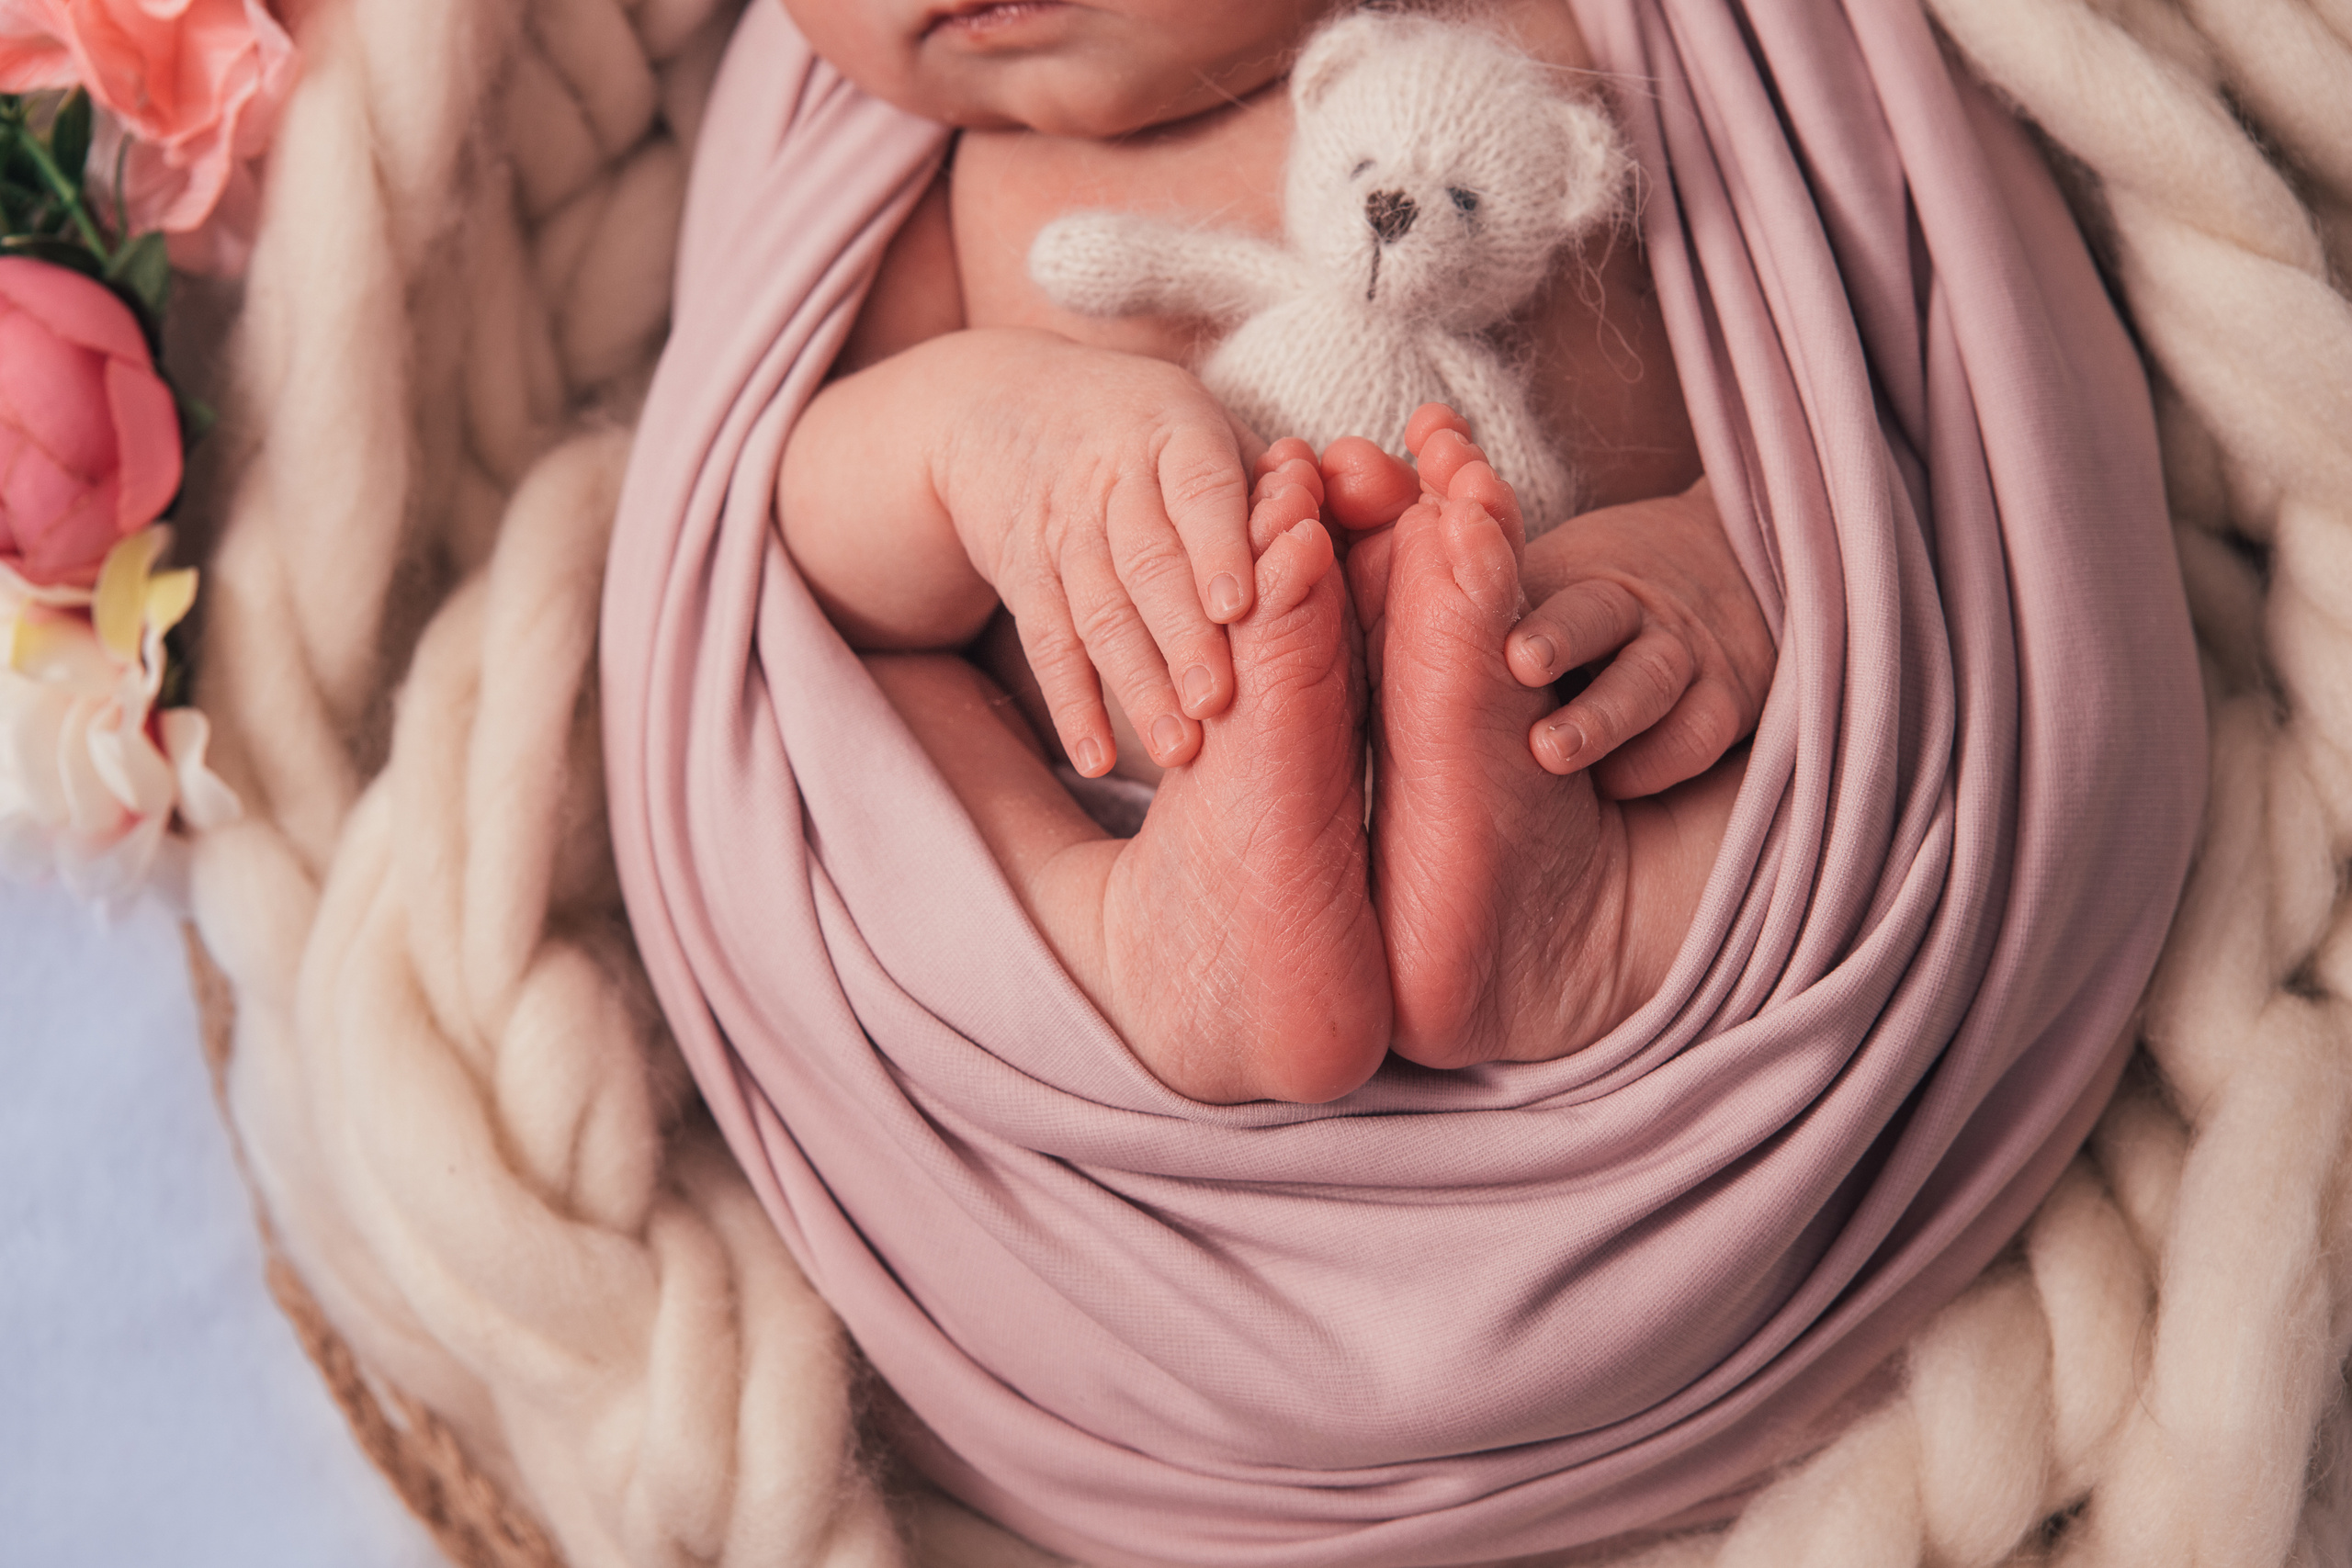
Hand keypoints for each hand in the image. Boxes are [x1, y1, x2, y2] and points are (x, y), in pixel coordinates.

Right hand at [932, 331, 1266, 774]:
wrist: (1015, 408)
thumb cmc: (1157, 438)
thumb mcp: (1216, 430)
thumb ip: (1281, 486)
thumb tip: (1351, 530)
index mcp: (1177, 432)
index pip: (1200, 487)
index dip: (1218, 546)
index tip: (1240, 607)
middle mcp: (1111, 476)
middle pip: (1145, 561)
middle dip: (1180, 633)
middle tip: (1215, 700)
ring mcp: (1060, 527)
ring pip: (1097, 609)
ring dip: (1135, 682)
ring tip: (1176, 749)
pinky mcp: (1025, 574)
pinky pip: (1047, 643)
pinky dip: (1071, 703)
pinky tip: (1096, 755)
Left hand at [1320, 403, 1771, 798]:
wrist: (1731, 578)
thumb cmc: (1592, 596)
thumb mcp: (1531, 570)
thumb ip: (1450, 547)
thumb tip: (1353, 468)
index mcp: (1555, 574)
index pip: (1517, 563)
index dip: (1488, 558)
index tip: (1462, 556)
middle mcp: (1621, 604)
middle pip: (1592, 610)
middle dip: (1555, 632)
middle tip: (1515, 659)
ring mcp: (1677, 652)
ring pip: (1648, 678)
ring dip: (1600, 713)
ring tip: (1548, 748)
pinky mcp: (1725, 702)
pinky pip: (1696, 732)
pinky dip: (1658, 758)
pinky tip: (1616, 783)